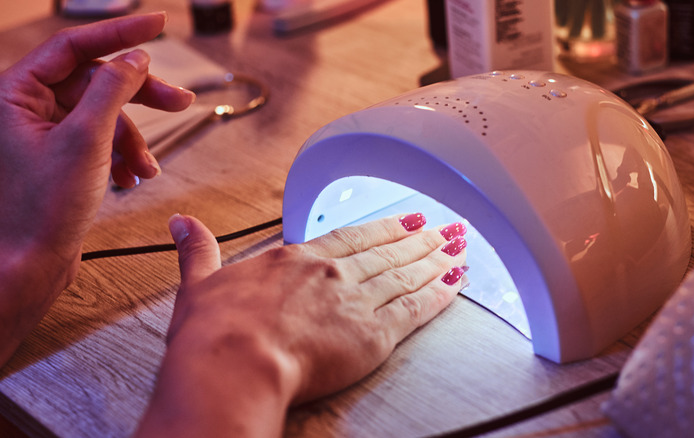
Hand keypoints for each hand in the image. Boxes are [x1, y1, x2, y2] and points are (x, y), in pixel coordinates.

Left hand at [0, 13, 193, 364]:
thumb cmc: (42, 208)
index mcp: (15, 94)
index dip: (120, 33)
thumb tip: (135, 58)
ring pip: (103, 114)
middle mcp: (25, 108)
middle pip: (95, 80)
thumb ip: (112, 89)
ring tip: (146, 168)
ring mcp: (43, 133)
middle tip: (179, 101)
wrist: (30, 264)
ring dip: (133, 138)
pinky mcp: (59, 156)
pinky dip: (121, 155)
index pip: (74, 46)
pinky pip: (100, 139)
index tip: (159, 22)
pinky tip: (130, 178)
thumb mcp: (86, 139)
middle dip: (139, 97)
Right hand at [135, 213, 467, 436]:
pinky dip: (439, 295)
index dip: (381, 229)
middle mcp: (331, 273)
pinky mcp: (374, 335)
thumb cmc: (212, 333)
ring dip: (436, 260)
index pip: (349, 238)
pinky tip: (456, 283)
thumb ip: (198, 252)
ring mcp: (355, 301)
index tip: (405, 221)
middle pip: (386, 252)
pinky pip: (415, 310)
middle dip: (420, 240)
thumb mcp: (198, 285)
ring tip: (460, 247)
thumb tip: (181, 223)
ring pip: (405, 275)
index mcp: (294, 259)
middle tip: (447, 228)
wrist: (232, 363)